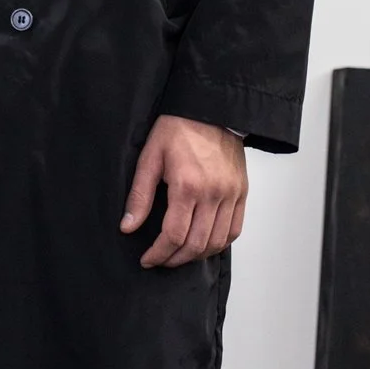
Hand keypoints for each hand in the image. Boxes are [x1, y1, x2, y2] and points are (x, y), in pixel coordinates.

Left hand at [120, 115, 247, 267]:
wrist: (211, 108)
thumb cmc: (178, 127)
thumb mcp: (151, 155)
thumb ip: (140, 194)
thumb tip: (127, 227)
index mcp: (187, 185)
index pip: (174, 235)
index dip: (159, 253)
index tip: (147, 259)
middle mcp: (213, 193)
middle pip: (196, 244)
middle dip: (175, 259)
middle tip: (160, 260)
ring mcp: (231, 194)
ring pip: (217, 242)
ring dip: (197, 255)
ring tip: (179, 254)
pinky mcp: (242, 192)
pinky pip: (235, 230)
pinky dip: (220, 244)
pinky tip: (204, 244)